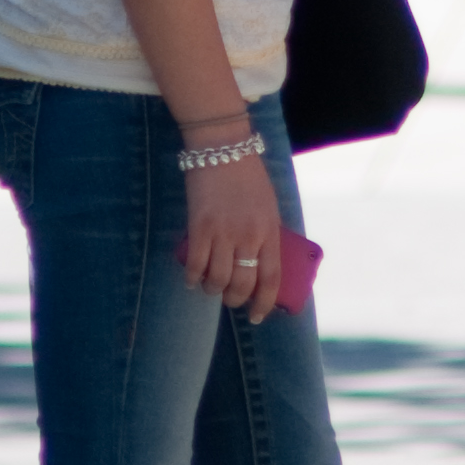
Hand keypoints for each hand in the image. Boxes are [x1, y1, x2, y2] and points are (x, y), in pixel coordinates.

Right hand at [183, 147, 284, 320]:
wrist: (222, 148)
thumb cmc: (248, 176)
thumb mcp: (268, 205)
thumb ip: (266, 233)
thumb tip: (259, 263)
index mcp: (270, 230)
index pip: (271, 278)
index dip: (264, 303)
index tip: (256, 316)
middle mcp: (248, 236)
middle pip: (242, 284)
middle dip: (234, 300)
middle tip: (229, 299)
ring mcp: (223, 233)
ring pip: (217, 280)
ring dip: (212, 289)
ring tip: (210, 286)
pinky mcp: (199, 227)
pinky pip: (194, 265)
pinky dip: (192, 278)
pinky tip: (192, 278)